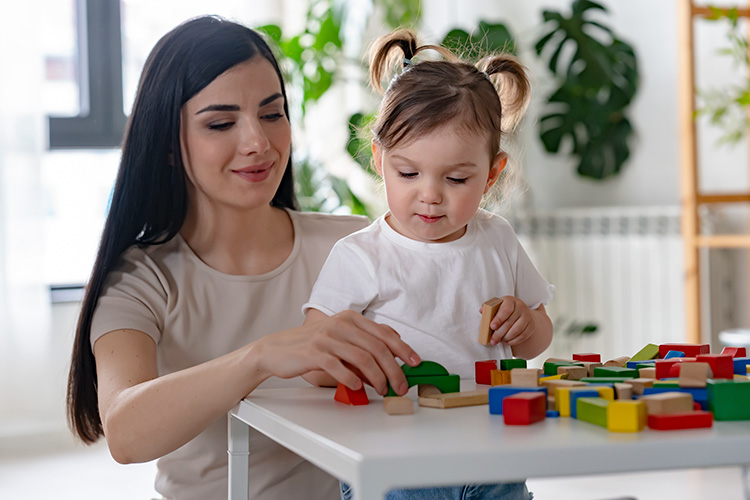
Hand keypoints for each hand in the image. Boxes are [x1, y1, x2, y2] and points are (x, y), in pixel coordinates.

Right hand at [255, 310, 420, 395]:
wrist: (276, 350)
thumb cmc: (310, 346)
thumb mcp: (340, 337)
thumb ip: (364, 341)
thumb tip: (393, 351)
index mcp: (351, 318)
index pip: (384, 333)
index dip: (404, 349)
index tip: (415, 362)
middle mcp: (341, 324)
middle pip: (378, 348)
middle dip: (394, 370)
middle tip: (400, 386)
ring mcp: (328, 338)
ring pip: (363, 358)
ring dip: (377, 378)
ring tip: (382, 391)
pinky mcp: (315, 352)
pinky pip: (341, 367)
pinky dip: (353, 380)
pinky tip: (358, 388)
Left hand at [486, 296, 535, 346]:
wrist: (520, 313)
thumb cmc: (504, 310)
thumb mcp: (496, 306)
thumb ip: (488, 308)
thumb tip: (482, 311)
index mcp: (510, 300)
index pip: (506, 309)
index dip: (499, 319)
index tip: (492, 327)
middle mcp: (521, 307)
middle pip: (510, 322)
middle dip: (499, 333)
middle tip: (492, 340)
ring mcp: (527, 316)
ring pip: (517, 330)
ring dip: (506, 338)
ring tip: (499, 341)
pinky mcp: (531, 326)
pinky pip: (522, 336)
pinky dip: (513, 341)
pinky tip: (507, 341)